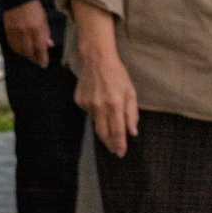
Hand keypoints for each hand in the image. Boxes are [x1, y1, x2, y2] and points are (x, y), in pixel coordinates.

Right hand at [0, 0, 52, 67]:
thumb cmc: (34, 8)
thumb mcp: (43, 19)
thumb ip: (46, 33)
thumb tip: (49, 45)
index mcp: (37, 29)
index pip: (40, 49)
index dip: (42, 58)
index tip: (44, 64)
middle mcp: (26, 32)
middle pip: (29, 52)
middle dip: (34, 58)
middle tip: (37, 61)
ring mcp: (15, 31)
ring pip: (19, 49)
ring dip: (25, 55)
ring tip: (29, 56)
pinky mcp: (8, 29)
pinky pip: (11, 44)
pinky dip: (16, 49)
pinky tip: (20, 50)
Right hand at [70, 3, 137, 155]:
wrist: (97, 59)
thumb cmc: (118, 74)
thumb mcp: (131, 92)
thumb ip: (132, 114)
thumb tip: (132, 132)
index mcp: (115, 104)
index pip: (117, 131)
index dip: (119, 144)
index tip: (120, 153)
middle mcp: (100, 106)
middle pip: (103, 132)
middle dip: (109, 144)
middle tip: (114, 151)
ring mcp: (87, 103)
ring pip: (95, 123)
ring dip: (103, 129)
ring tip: (109, 131)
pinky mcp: (79, 100)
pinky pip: (89, 113)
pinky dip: (95, 114)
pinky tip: (99, 105)